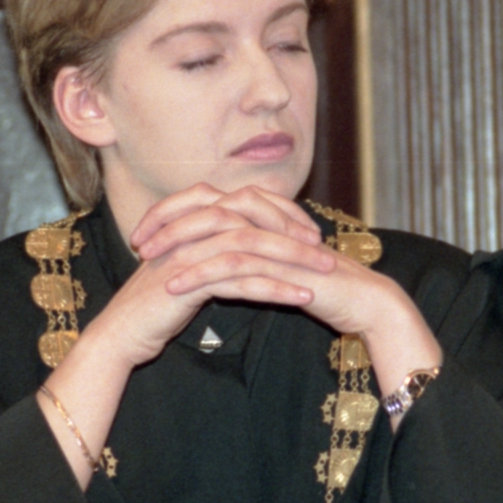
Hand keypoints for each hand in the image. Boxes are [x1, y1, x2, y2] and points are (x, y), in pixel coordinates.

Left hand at [137, 186, 443, 425]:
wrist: (364, 302)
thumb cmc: (322, 287)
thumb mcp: (276, 266)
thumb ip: (249, 257)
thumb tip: (214, 259)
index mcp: (264, 215)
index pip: (210, 200)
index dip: (174, 210)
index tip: (145, 230)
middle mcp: (268, 220)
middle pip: (207, 207)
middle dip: (168, 222)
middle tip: (138, 241)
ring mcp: (276, 239)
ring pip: (216, 233)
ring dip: (178, 248)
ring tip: (149, 264)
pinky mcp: (282, 264)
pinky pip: (233, 264)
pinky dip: (200, 273)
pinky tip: (177, 286)